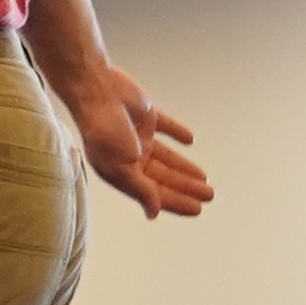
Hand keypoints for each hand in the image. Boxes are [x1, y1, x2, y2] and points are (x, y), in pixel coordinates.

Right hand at [64, 63, 212, 220]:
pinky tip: (189, 140)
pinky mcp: (147, 117)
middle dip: (186, 188)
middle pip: (164, 178)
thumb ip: (141, 190)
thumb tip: (153, 212)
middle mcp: (130, 158)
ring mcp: (139, 137)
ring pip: (168, 158)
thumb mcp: (122, 168)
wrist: (97, 91)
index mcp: (122, 173)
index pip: (154, 194)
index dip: (176, 202)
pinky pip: (167, 127)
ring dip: (186, 168)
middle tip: (208, 195)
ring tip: (204, 179)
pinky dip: (178, 134)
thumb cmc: (101, 130)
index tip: (196, 209)